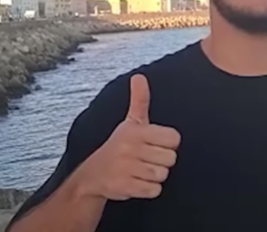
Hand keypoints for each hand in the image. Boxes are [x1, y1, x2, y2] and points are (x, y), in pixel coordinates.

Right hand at [76, 74, 180, 200]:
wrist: (92, 176)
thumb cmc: (118, 146)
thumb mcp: (130, 122)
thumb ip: (139, 100)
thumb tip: (139, 76)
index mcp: (136, 130)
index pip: (174, 138)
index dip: (167, 143)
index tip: (154, 144)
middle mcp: (131, 148)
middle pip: (171, 158)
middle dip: (162, 161)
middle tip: (146, 159)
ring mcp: (127, 168)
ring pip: (163, 174)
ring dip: (154, 176)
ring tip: (140, 170)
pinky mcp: (125, 186)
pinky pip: (154, 190)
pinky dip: (148, 189)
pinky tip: (137, 182)